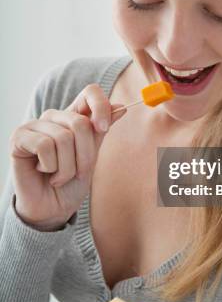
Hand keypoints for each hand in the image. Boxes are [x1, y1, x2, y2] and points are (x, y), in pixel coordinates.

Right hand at [9, 83, 126, 229]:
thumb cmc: (71, 183)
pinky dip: (51, 167)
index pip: (90, 92)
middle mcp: (54, 117)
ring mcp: (35, 125)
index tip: (104, 129)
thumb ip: (100, 131)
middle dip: (85, 155)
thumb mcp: (91, 156)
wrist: (52, 209)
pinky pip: (44, 145)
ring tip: (59, 176)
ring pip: (63, 138)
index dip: (101, 106)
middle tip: (78, 172)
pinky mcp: (19, 137)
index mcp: (73, 117)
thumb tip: (121, 107)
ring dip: (67, 167)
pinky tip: (44, 172)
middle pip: (80, 123)